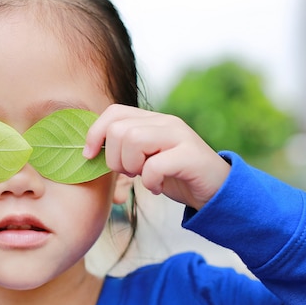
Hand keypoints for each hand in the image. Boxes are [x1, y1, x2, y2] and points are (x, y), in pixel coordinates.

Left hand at [84, 104, 230, 209]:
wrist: (216, 192)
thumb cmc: (174, 176)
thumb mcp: (145, 158)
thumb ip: (124, 148)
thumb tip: (90, 150)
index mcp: (152, 120)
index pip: (113, 112)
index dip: (95, 133)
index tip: (90, 156)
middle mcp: (166, 122)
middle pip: (118, 130)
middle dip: (115, 158)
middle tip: (131, 172)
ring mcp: (179, 136)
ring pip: (133, 140)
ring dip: (132, 167)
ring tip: (145, 177)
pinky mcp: (190, 155)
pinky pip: (153, 166)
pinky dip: (149, 182)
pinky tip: (158, 187)